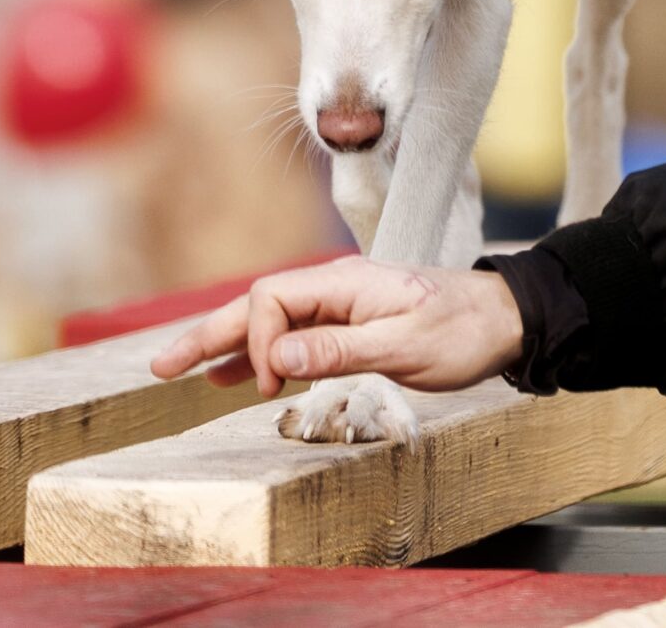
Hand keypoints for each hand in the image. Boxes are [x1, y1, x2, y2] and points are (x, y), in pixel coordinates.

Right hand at [148, 255, 524, 397]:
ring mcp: (342, 306)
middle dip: (208, 334)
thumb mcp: (404, 346)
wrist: (506, 320)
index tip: (268, 385)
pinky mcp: (351, 326)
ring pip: (269, 322)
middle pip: (256, 305)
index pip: (271, 299)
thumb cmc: (463, 330)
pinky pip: (292, 338)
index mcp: (344, 281)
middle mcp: (336, 288)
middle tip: (160, 367)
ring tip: (177, 371)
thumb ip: (338, 349)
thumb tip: (272, 356)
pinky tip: (231, 378)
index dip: (256, 342)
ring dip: (224, 346)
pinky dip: (258, 356)